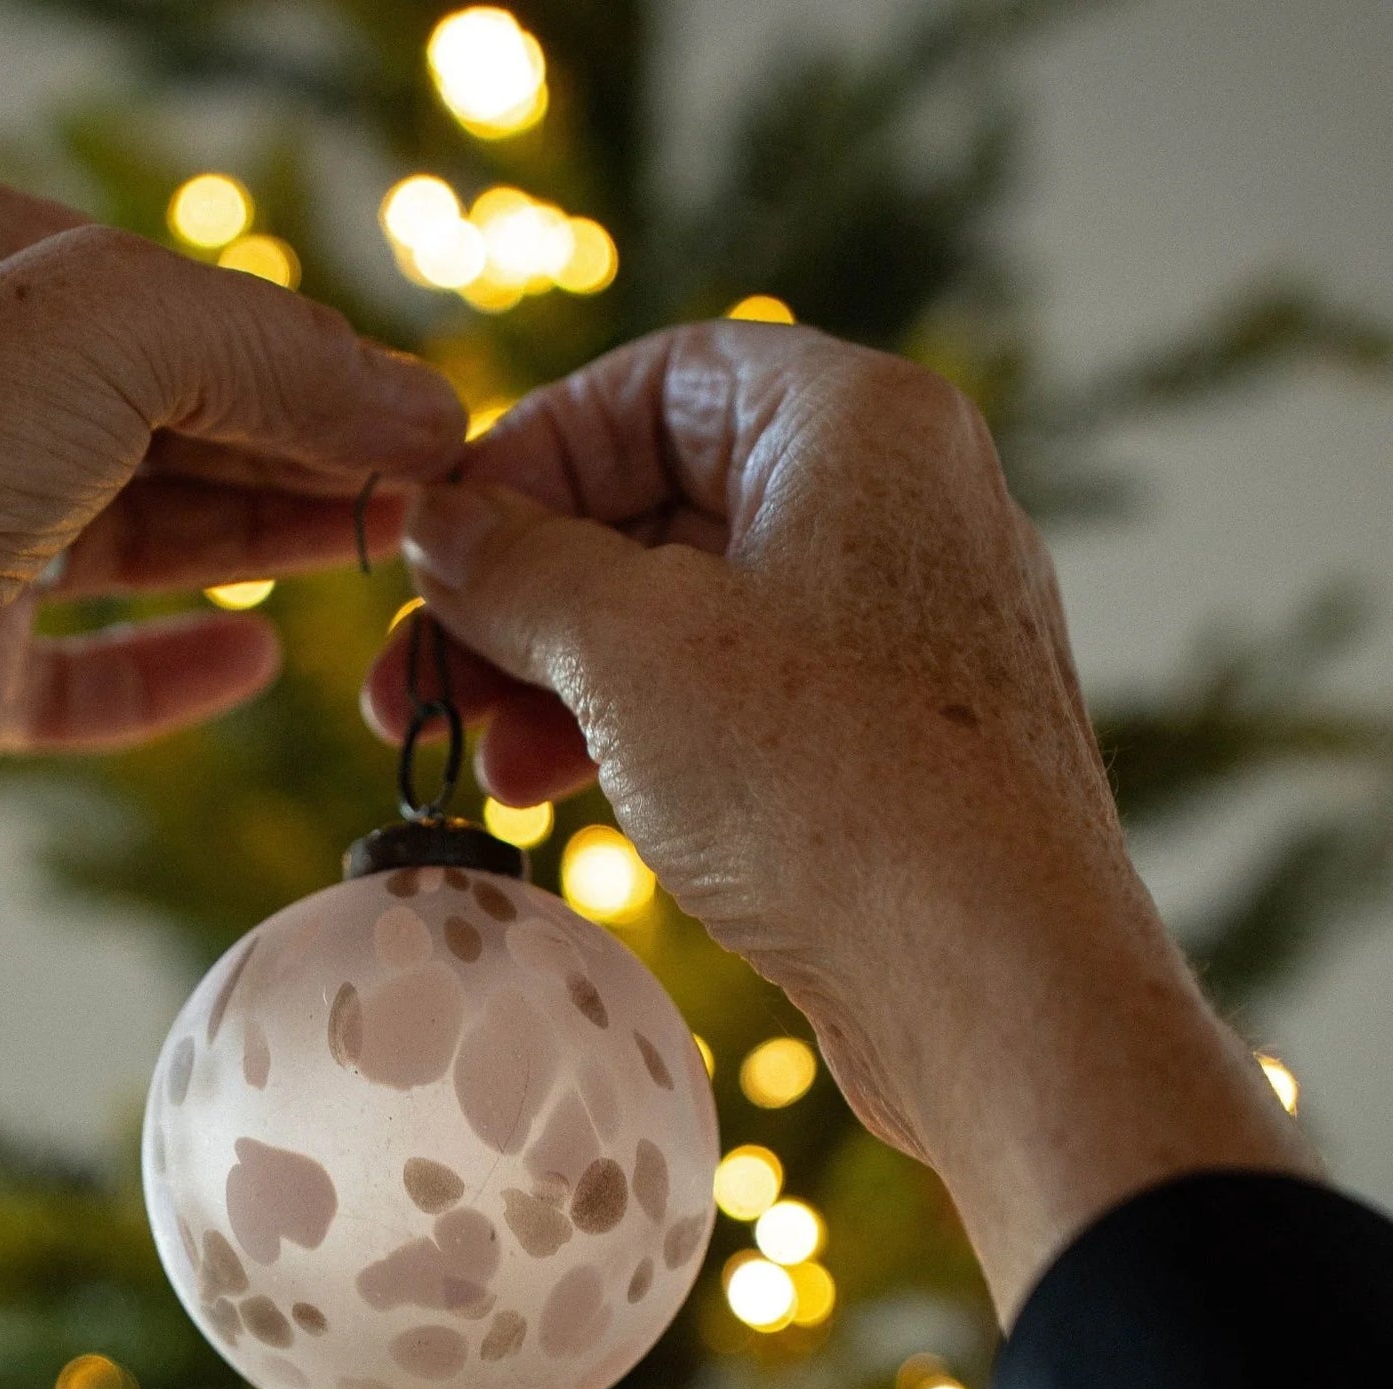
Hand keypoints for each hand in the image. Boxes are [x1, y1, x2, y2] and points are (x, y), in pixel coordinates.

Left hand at [0, 174, 463, 1064]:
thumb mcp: (110, 328)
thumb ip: (273, 355)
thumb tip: (418, 411)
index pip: (176, 309)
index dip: (309, 361)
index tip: (427, 418)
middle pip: (172, 421)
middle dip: (304, 451)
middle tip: (427, 493)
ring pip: (144, 538)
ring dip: (263, 544)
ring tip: (384, 554)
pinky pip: (92, 675)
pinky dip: (176, 669)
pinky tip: (256, 660)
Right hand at [370, 323, 1313, 1313]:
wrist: (994, 985)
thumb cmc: (830, 783)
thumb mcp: (630, 648)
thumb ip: (515, 568)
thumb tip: (434, 527)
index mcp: (855, 425)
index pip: (656, 383)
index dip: (527, 455)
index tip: (439, 543)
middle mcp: (893, 508)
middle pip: (660, 506)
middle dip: (520, 595)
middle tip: (413, 677)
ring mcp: (898, 632)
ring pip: (686, 616)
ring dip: (557, 676)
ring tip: (469, 754)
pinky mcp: (889, 742)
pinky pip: (733, 700)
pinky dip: (633, 729)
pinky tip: (548, 788)